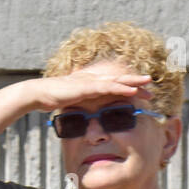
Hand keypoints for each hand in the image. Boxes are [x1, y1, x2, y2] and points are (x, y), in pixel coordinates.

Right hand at [27, 71, 153, 114]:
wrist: (38, 93)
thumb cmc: (51, 97)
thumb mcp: (69, 100)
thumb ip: (78, 102)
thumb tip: (82, 109)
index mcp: (89, 83)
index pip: (112, 83)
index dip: (127, 85)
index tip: (140, 90)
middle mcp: (92, 79)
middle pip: (118, 79)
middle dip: (135, 81)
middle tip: (151, 85)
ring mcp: (90, 82)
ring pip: (117, 80)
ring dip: (134, 81)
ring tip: (148, 83)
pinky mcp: (87, 87)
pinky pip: (109, 87)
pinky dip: (122, 87)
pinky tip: (133, 89)